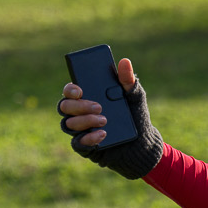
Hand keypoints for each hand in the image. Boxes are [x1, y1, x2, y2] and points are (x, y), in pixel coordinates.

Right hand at [58, 56, 162, 179]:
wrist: (142, 142)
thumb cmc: (135, 116)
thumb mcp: (134, 97)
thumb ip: (128, 80)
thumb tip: (124, 62)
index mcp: (87, 97)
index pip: (69, 91)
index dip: (70, 90)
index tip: (80, 90)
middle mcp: (79, 113)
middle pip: (65, 107)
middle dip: (80, 106)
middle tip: (99, 107)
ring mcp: (80, 130)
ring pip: (69, 124)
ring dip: (85, 121)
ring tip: (104, 120)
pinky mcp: (85, 146)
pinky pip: (78, 143)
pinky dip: (89, 139)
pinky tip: (102, 134)